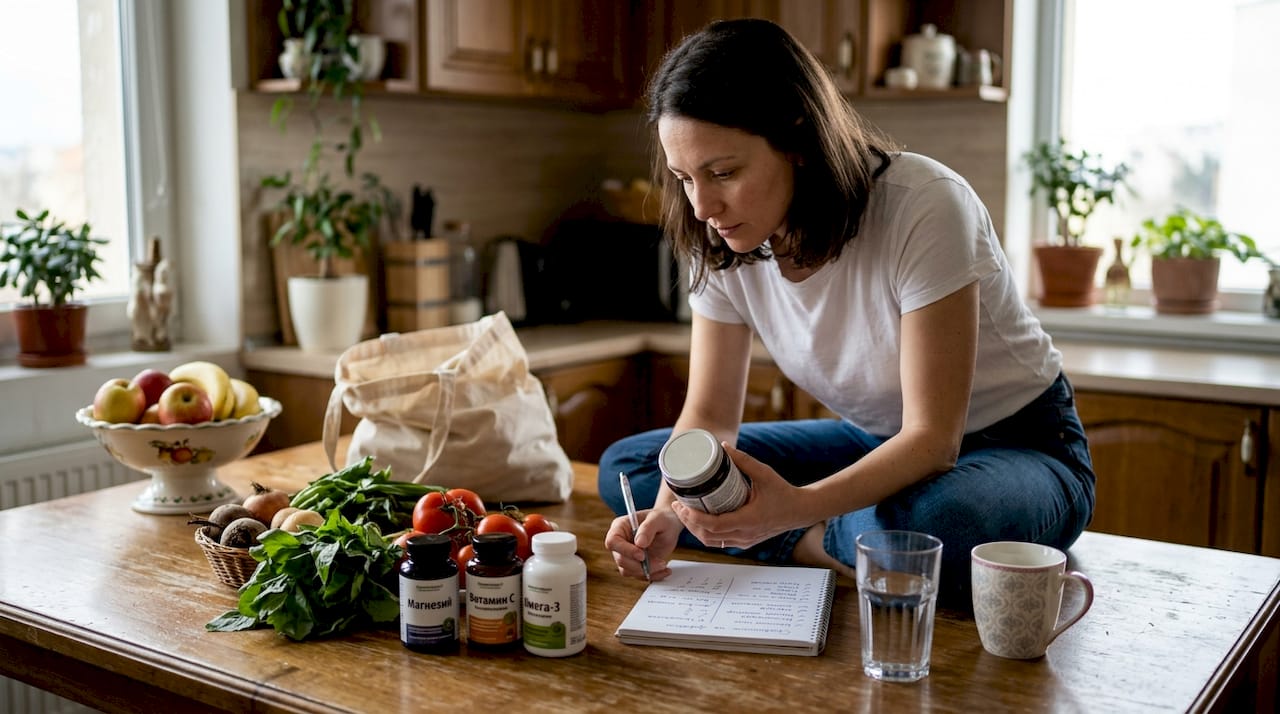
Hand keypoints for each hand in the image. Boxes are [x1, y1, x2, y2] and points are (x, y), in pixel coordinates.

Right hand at [604, 508, 681, 580]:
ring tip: (663, 564)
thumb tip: (639, 543)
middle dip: (639, 565)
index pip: (612, 541)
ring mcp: (627, 555)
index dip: (625, 550)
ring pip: (627, 570)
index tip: (642, 555)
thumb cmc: (662, 518)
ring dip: (646, 571)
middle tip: (659, 562)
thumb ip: (648, 528)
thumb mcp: (658, 519)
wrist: (669, 526)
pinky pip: (638, 575)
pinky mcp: (635, 564)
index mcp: (620, 527)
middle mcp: (620, 542)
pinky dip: (652, 575)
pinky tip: (664, 570)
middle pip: (620, 559)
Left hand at [671, 443, 813, 548]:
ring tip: (684, 511)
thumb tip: (722, 446)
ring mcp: (744, 541)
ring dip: (695, 529)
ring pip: (711, 541)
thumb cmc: (784, 492)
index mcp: (748, 520)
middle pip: (707, 535)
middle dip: (688, 521)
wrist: (800, 511)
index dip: (693, 517)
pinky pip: (719, 541)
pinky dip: (706, 532)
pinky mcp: (744, 541)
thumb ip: (743, 460)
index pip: (713, 525)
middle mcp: (744, 535)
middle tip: (677, 505)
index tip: (681, 505)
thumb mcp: (764, 473)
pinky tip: (699, 519)